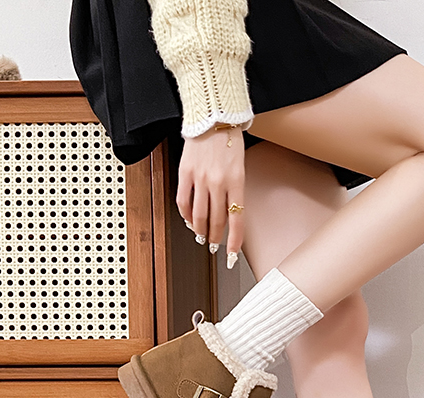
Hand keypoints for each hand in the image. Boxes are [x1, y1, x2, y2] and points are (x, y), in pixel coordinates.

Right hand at [176, 125, 245, 260]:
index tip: (231, 255)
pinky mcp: (185, 172)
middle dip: (216, 237)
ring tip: (202, 237)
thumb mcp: (240, 167)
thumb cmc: (229, 141)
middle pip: (217, 220)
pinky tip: (189, 220)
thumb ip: (235, 191)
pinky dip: (186, 215)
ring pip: (199, 215)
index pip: (236, 220)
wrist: (212, 117)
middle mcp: (218, 182)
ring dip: (201, 230)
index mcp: (237, 182)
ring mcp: (200, 178)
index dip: (234, 241)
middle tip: (215, 245)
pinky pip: (183, 201)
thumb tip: (229, 214)